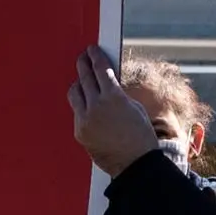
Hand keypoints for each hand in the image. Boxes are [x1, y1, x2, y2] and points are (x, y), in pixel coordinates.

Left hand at [67, 45, 159, 174]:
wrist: (135, 165)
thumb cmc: (141, 137)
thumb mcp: (134, 107)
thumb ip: (117, 93)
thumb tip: (107, 83)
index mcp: (113, 97)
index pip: (100, 69)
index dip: (96, 56)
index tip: (92, 49)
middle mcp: (96, 106)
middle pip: (84, 77)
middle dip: (84, 64)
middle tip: (84, 57)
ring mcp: (84, 120)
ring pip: (74, 93)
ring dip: (79, 84)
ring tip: (83, 80)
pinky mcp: (79, 132)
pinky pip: (77, 112)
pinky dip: (82, 106)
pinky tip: (89, 105)